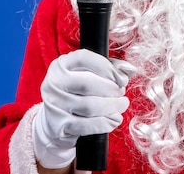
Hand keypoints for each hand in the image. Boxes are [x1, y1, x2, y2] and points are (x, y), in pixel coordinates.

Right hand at [32, 49, 135, 168]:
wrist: (54, 121)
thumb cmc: (77, 92)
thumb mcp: (89, 74)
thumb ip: (110, 68)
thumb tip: (130, 70)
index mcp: (61, 65)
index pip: (84, 58)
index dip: (107, 67)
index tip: (121, 78)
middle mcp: (54, 83)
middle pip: (88, 84)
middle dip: (112, 89)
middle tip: (121, 93)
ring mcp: (54, 105)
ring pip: (89, 106)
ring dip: (112, 106)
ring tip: (121, 104)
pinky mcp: (58, 125)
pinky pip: (87, 125)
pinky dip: (105, 122)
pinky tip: (114, 119)